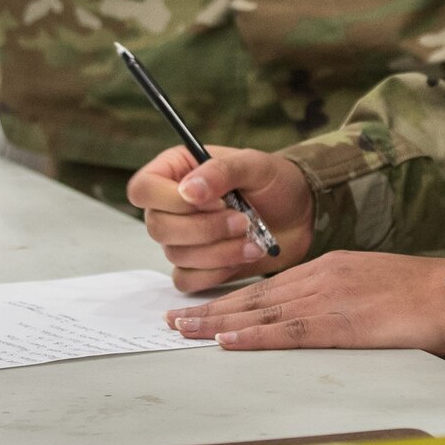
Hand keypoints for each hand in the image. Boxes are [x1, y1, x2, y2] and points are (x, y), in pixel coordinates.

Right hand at [126, 144, 313, 291]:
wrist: (301, 214)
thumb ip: (220, 172)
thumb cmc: (276, 181)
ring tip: (253, 238)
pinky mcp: (198, 267)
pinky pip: (187, 280)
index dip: (171, 200)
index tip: (215, 200)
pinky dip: (217, 271)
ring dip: (218, 250)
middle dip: (204, 228)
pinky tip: (244, 254)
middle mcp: (171, 206)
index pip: (143, 188)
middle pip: (157, 226)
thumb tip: (187, 191)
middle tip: (242, 220)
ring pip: (175, 255)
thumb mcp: (254, 164)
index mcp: (175, 171)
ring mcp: (182, 239)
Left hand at [164, 251, 444, 354]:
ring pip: (261, 312)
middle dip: (211, 308)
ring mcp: (328, 298)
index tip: (202, 307)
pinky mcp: (341, 323)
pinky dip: (254, 337)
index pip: (268, 286)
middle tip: (174, 318)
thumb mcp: (373, 286)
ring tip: (184, 330)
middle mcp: (320, 278)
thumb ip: (343, 297)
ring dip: (218, 323)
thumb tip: (323, 318)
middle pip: (254, 297)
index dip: (231, 298)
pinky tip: (228, 341)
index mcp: (328, 270)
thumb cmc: (423, 295)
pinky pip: (288, 332)